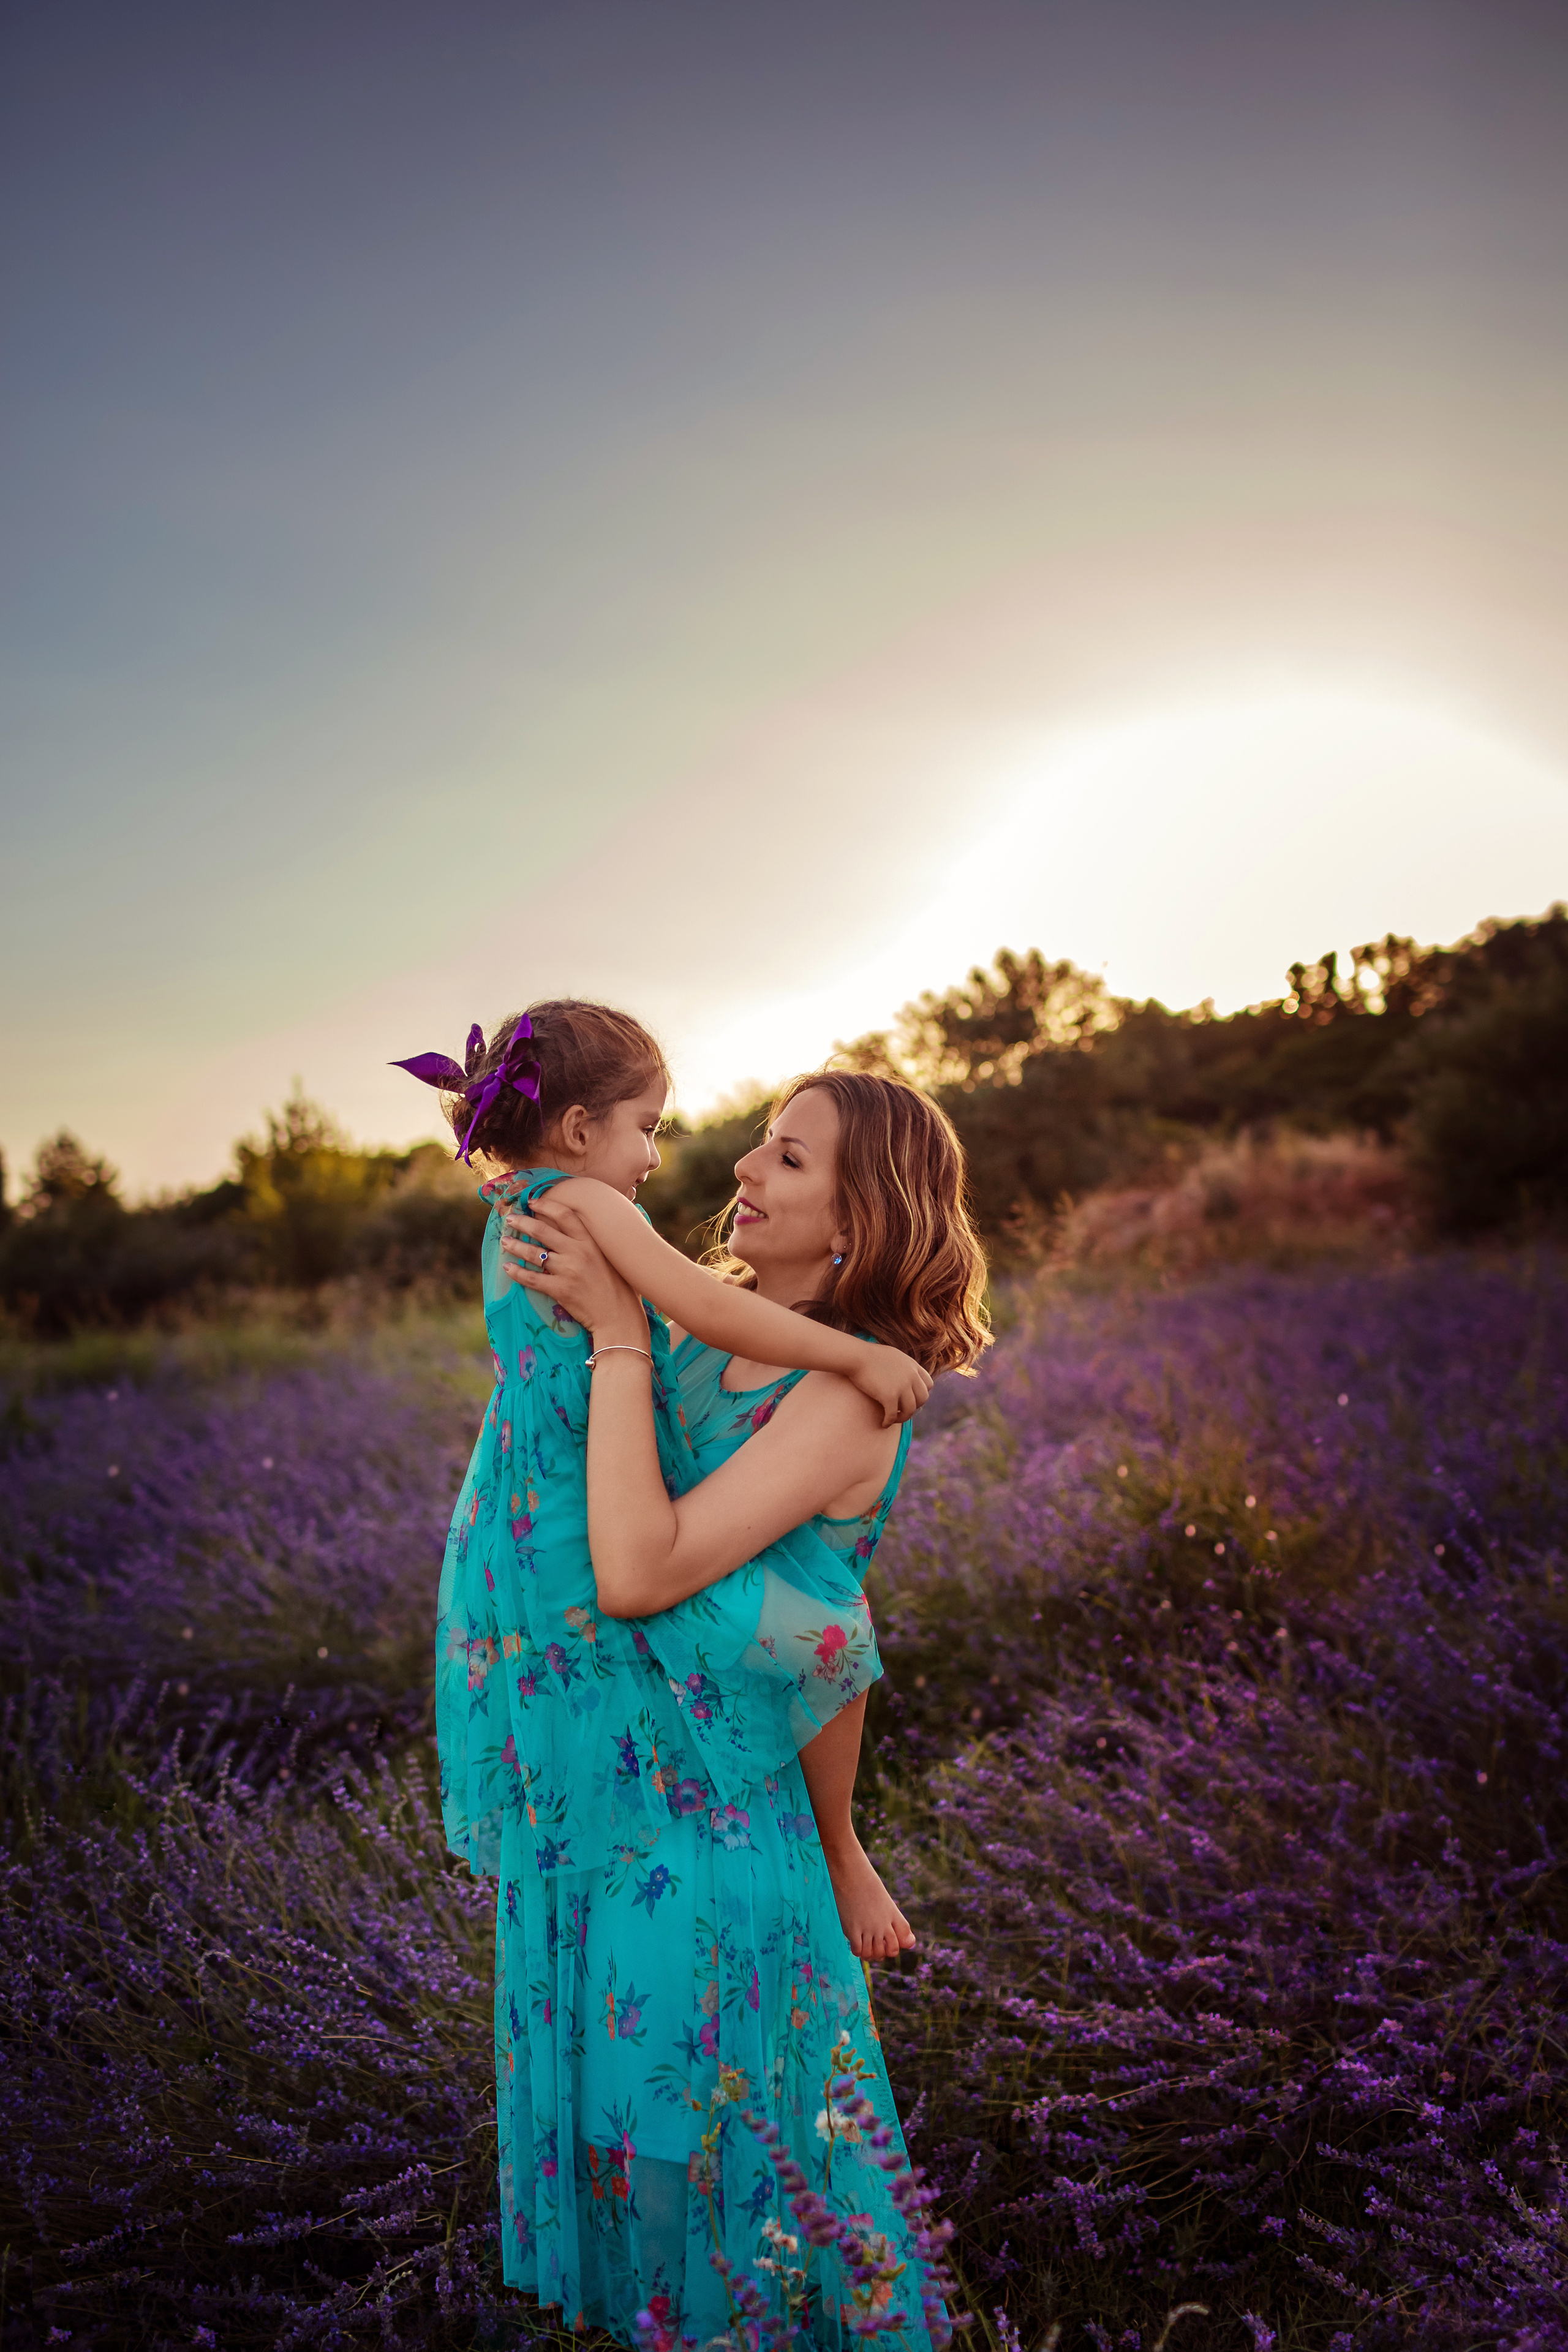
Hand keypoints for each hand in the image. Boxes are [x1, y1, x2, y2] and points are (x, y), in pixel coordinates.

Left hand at [500, 1200, 646, 1340]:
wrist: (619, 1316)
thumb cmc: (619, 1287)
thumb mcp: (611, 1257)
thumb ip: (594, 1243)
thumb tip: (577, 1229)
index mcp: (591, 1241)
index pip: (565, 1215)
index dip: (546, 1205)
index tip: (533, 1202)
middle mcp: (578, 1252)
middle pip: (543, 1230)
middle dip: (522, 1222)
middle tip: (510, 1219)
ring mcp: (568, 1271)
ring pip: (534, 1253)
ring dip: (515, 1245)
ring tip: (505, 1241)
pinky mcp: (560, 1290)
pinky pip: (532, 1278)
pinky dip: (517, 1273)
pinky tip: (508, 1268)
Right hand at [853, 1347, 932, 1427]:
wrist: (856, 1356)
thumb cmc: (868, 1355)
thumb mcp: (893, 1356)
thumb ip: (903, 1367)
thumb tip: (904, 1377)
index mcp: (912, 1366)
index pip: (928, 1384)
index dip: (921, 1394)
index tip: (911, 1399)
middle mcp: (911, 1376)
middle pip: (923, 1399)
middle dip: (914, 1407)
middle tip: (902, 1410)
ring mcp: (901, 1386)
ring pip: (910, 1409)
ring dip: (902, 1417)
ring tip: (893, 1419)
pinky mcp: (889, 1395)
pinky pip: (893, 1414)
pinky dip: (889, 1421)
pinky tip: (883, 1423)